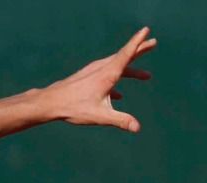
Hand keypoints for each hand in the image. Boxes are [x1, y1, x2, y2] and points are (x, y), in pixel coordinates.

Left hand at [42, 26, 156, 131]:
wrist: (52, 102)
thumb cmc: (74, 108)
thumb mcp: (100, 116)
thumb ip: (120, 120)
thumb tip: (137, 128)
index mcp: (107, 75)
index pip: (126, 54)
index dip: (138, 42)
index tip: (147, 31)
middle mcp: (102, 69)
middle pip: (124, 56)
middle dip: (140, 49)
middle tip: (154, 42)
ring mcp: (94, 72)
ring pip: (117, 66)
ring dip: (132, 68)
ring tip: (146, 76)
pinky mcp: (89, 78)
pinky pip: (108, 75)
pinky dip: (117, 80)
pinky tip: (119, 95)